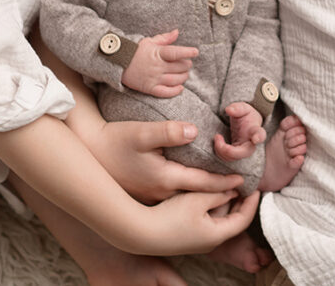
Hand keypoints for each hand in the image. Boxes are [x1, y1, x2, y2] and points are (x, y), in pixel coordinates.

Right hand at [91, 119, 243, 202]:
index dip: (226, 181)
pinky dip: (192, 197)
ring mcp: (151, 198)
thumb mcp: (142, 132)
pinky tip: (198, 192)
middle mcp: (160, 193)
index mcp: (164, 178)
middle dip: (222, 196)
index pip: (203, 183)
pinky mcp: (145, 196)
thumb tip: (195, 131)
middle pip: (199, 199)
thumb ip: (170, 131)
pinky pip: (176, 202)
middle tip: (243, 192)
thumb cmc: (115, 140)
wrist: (88, 152)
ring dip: (208, 198)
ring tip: (227, 194)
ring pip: (188, 203)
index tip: (245, 181)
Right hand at [122, 29, 197, 96]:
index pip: (176, 52)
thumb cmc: (135, 51)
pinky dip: (175, 91)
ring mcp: (153, 78)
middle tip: (187, 64)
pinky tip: (180, 88)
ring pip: (175, 80)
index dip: (187, 52)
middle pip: (179, 67)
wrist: (118, 63)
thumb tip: (177, 32)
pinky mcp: (149, 88)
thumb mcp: (149, 41)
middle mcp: (157, 66)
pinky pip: (165, 92)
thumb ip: (165, 38)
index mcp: (157, 53)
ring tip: (185, 74)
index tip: (196, 52)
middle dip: (186, 65)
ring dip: (183, 77)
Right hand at [143, 189, 259, 255]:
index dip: (252, 202)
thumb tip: (235, 188)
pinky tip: (209, 193)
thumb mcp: (197, 199)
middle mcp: (211, 241)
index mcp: (217, 235)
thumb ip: (218, 192)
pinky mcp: (188, 235)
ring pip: (220, 219)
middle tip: (245, 183)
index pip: (244, 219)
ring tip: (229, 184)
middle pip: (234, 220)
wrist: (141, 232)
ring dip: (226, 203)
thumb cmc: (170, 216)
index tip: (256, 186)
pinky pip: (208, 220)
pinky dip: (214, 207)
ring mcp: (199, 240)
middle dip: (241, 202)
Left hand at [213, 101, 265, 161]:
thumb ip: (237, 108)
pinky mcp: (236, 154)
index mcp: (255, 130)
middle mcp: (251, 143)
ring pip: (234, 157)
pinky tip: (218, 141)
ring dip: (221, 150)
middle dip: (230, 150)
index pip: (260, 134)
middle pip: (245, 152)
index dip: (259, 137)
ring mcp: (244, 150)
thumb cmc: (246, 115)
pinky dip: (220, 152)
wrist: (246, 122)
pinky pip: (228, 158)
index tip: (256, 139)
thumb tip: (228, 110)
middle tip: (217, 137)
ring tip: (217, 137)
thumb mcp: (243, 108)